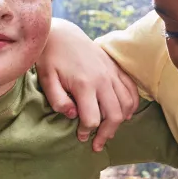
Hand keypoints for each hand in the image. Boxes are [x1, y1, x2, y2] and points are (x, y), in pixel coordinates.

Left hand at [37, 19, 139, 151]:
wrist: (62, 34)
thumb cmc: (50, 58)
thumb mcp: (46, 79)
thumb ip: (57, 100)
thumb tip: (73, 115)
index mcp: (84, 84)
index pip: (93, 119)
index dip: (87, 132)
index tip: (81, 137)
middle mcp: (102, 79)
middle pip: (114, 115)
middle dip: (107, 134)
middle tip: (97, 144)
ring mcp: (111, 73)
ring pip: (126, 105)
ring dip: (120, 122)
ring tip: (109, 131)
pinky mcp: (116, 68)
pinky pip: (131, 90)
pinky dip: (131, 105)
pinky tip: (124, 114)